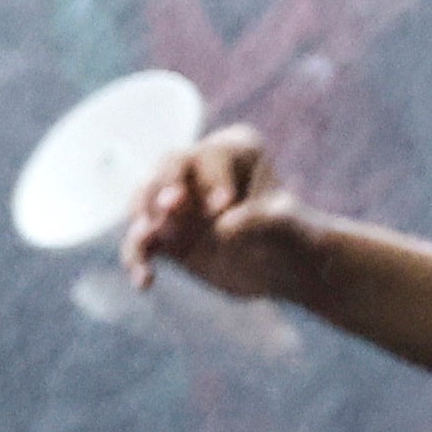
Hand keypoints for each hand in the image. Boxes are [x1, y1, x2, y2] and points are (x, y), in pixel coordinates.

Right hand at [125, 130, 314, 305]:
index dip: (212, 178)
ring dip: (144, 222)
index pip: (213, 155)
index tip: (222, 207)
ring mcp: (177, 200)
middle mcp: (199, 169)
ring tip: (146, 244)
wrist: (285, 269)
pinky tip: (145, 282)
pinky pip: (141, 242)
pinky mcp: (163, 235)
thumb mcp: (287, 227)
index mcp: (234, 150)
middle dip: (165, 185)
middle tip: (169, 206)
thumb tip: (224, 227)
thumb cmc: (293, 236)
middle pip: (169, 168)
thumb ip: (261, 220)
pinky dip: (138, 259)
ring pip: (147, 202)